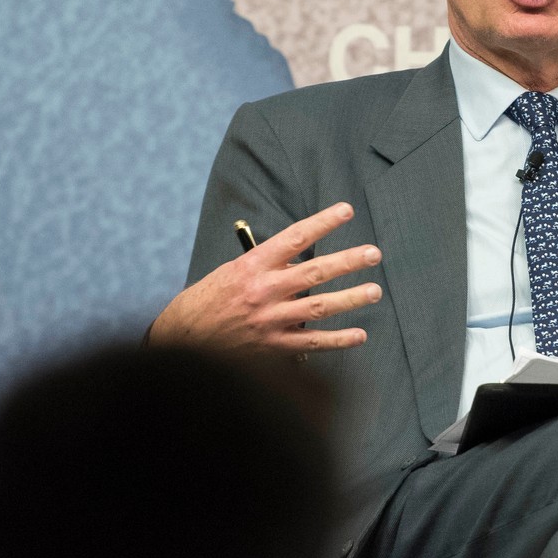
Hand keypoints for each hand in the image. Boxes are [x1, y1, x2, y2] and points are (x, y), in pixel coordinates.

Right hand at [149, 202, 382, 357]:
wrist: (183, 337)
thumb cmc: (211, 300)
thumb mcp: (234, 272)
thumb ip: (269, 266)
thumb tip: (305, 263)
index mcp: (253, 265)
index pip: (294, 237)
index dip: (323, 222)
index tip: (347, 210)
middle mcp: (264, 291)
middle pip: (315, 272)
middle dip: (348, 261)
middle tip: (374, 253)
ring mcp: (270, 320)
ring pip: (319, 307)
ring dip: (351, 298)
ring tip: (374, 291)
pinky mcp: (273, 346)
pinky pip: (312, 342)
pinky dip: (338, 340)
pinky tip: (360, 335)